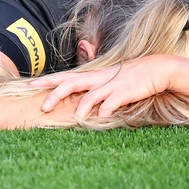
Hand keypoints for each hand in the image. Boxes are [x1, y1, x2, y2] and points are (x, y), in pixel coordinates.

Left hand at [32, 55, 176, 119]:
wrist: (156, 69)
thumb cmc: (129, 76)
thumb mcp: (108, 79)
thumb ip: (93, 85)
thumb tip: (80, 99)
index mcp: (93, 75)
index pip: (66, 76)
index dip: (49, 80)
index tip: (31, 85)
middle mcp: (98, 78)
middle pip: (71, 84)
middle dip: (55, 94)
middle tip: (43, 107)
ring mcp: (111, 85)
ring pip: (90, 95)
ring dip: (81, 108)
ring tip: (73, 119)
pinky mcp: (125, 92)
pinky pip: (111, 102)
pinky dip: (104, 110)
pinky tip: (100, 118)